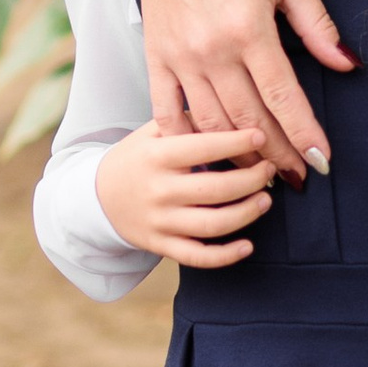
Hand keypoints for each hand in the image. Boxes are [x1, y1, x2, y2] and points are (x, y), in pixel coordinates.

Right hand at [95, 121, 279, 267]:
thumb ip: (186, 120)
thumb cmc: (136, 159)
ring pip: (212, 224)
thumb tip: (230, 110)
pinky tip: (247, 246)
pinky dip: (225, 256)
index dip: (236, 142)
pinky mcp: (162, 245)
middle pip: (215, 189)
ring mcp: (160, 221)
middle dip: (251, 180)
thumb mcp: (152, 132)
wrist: (98, 197)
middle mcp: (159, 190)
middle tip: (269, 169)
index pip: (202, 148)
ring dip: (246, 214)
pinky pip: (197, 256)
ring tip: (265, 200)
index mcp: (157, 157)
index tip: (261, 136)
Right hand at [117, 0, 353, 174]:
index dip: (304, 134)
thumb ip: (317, 26)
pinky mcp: (156, 53)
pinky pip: (166, 109)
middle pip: (248, 119)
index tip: (321, 161)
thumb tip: (348, 65)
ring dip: (235, 154)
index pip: (283, 96)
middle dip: (276, 154)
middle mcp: (211, 49)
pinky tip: (203, 154)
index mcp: (248, 29)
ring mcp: (179, 55)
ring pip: (210, 121)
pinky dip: (185, 136)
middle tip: (296, 179)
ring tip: (259, 173)